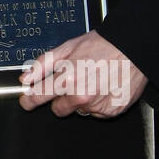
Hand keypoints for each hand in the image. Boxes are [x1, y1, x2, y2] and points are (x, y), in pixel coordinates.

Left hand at [19, 30, 146, 117]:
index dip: (29, 100)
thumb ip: (43, 65)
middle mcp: (81, 96)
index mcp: (67, 79)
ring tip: (93, 81)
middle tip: (72, 83)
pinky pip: (97, 113)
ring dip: (81, 100)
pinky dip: (98, 103)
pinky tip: (104, 87)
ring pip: (79, 111)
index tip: (26, 101)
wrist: (132, 49)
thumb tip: (26, 79)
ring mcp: (97, 106)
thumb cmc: (102, 45)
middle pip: (58, 109)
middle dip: (61, 98)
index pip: (39, 97)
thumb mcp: (67, 48)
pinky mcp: (111, 112)